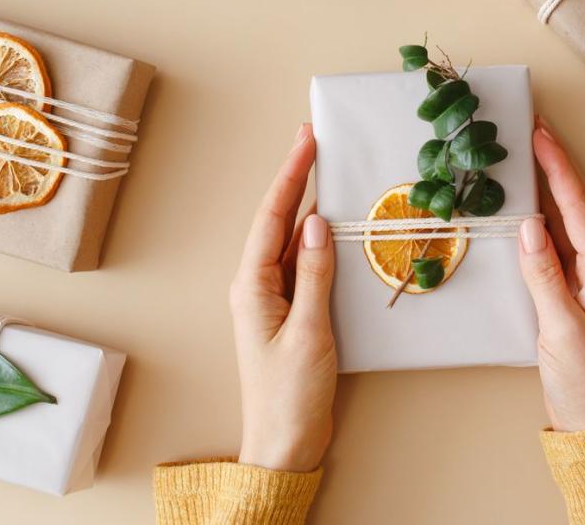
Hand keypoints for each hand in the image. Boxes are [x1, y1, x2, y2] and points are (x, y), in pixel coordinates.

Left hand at [230, 124, 336, 471]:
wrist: (285, 443)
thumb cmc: (290, 395)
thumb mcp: (308, 331)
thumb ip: (313, 275)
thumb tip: (316, 223)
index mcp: (252, 286)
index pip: (273, 218)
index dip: (291, 175)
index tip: (307, 141)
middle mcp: (257, 286)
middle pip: (277, 222)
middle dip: (296, 180)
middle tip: (314, 141)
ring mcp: (272, 299)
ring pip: (290, 241)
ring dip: (307, 207)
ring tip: (325, 172)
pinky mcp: (290, 314)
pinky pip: (302, 265)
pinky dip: (317, 242)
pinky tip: (332, 228)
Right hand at [518, 120, 584, 431]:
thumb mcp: (562, 331)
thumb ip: (544, 276)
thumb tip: (528, 226)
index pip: (579, 208)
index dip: (558, 168)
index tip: (540, 134)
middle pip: (576, 207)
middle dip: (554, 167)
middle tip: (530, 130)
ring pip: (565, 224)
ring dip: (546, 190)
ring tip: (523, 157)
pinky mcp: (575, 295)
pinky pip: (557, 248)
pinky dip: (539, 224)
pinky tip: (522, 209)